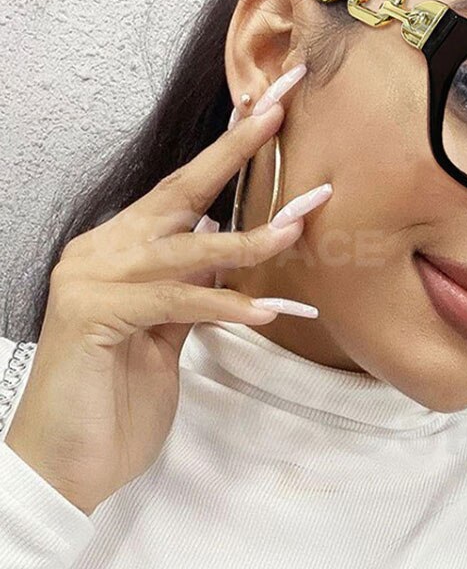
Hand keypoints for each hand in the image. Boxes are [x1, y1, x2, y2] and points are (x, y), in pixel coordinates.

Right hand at [4, 68, 330, 515]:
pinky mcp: (94, 315)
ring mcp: (93, 278)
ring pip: (186, 247)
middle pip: (181, 189)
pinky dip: (224, 305)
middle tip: (280, 106)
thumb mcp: (169, 330)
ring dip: (249, 240)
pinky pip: (175, 301)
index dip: (230, 149)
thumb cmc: (119, 394)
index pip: (185, 190)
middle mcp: (104, 250)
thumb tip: (225, 249)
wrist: (66, 462)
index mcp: (122, 247)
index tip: (271, 108)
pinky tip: (265, 311)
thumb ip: (192, 284)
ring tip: (299, 228)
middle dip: (236, 147)